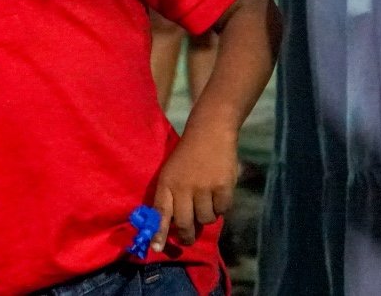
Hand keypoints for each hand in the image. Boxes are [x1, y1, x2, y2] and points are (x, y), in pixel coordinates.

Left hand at [151, 124, 238, 250]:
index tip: (157, 248)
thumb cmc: (187, 155)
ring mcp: (204, 188)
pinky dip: (221, 207)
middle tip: (188, 239)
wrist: (210, 132)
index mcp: (166, 182)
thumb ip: (171, 196)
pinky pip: (222, 210)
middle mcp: (183, 187)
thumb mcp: (171, 172)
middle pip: (184, 223)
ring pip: (205, 219)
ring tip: (206, 201)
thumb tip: (172, 225)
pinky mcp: (223, 187)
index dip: (158, 232)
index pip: (160, 212)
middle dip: (186, 236)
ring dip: (206, 216)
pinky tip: (218, 194)